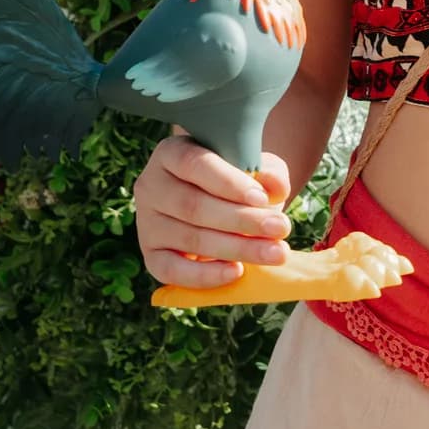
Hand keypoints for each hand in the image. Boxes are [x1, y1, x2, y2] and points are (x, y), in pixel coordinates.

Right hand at [133, 135, 291, 290]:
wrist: (216, 201)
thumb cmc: (235, 178)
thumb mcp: (253, 166)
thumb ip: (267, 172)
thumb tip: (277, 188)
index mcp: (171, 153)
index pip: (194, 164)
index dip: (228, 182)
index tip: (263, 198)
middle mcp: (151, 186)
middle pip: (193, 206)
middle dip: (242, 220)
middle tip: (281, 229)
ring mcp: (147, 222)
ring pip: (190, 238)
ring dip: (236, 248)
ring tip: (275, 252)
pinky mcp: (150, 254)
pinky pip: (171, 271)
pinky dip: (205, 275)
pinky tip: (237, 272)